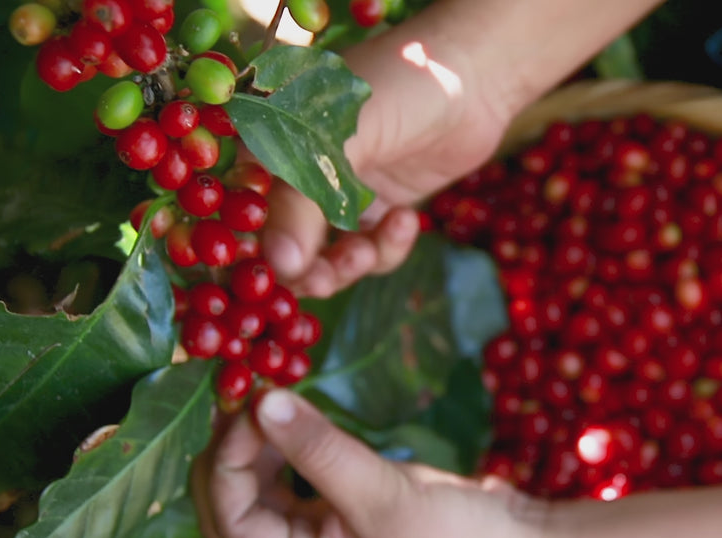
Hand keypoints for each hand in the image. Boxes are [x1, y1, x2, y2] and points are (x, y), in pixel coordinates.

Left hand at [191, 390, 541, 537]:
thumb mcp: (382, 495)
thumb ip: (319, 450)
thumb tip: (263, 400)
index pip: (235, 524)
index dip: (230, 463)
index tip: (249, 407)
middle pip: (234, 512)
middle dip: (233, 454)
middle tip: (244, 396)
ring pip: (258, 494)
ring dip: (255, 448)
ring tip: (264, 399)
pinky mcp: (340, 516)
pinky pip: (291, 483)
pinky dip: (284, 450)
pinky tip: (291, 417)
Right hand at [261, 15, 515, 297]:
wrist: (476, 76)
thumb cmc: (403, 87)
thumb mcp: (347, 140)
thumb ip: (307, 202)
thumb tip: (280, 266)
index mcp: (273, 139)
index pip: (245, 204)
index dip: (257, 244)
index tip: (280, 268)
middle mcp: (300, 168)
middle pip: (284, 241)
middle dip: (305, 268)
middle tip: (326, 278)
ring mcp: (341, 190)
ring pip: (327, 256)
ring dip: (346, 265)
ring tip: (367, 252)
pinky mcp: (379, 207)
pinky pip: (370, 250)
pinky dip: (386, 248)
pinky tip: (406, 219)